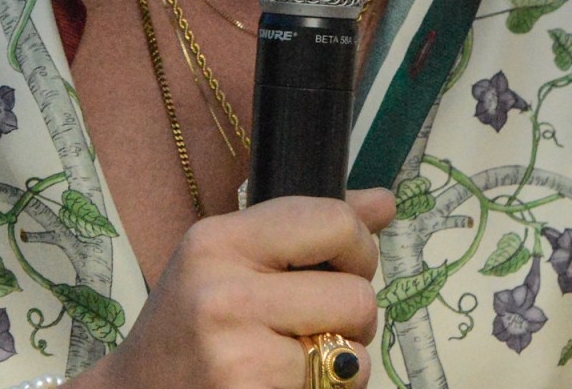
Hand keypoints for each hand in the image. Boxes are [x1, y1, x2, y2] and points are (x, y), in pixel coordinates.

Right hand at [81, 190, 396, 388]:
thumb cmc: (189, 328)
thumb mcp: (229, 262)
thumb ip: (305, 229)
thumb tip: (382, 202)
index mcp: (218, 242)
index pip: (334, 222)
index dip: (359, 249)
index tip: (341, 269)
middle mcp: (223, 295)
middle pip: (357, 296)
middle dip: (351, 319)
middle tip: (313, 329)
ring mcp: (236, 356)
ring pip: (354, 355)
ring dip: (340, 365)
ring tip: (291, 363)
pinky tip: (279, 387)